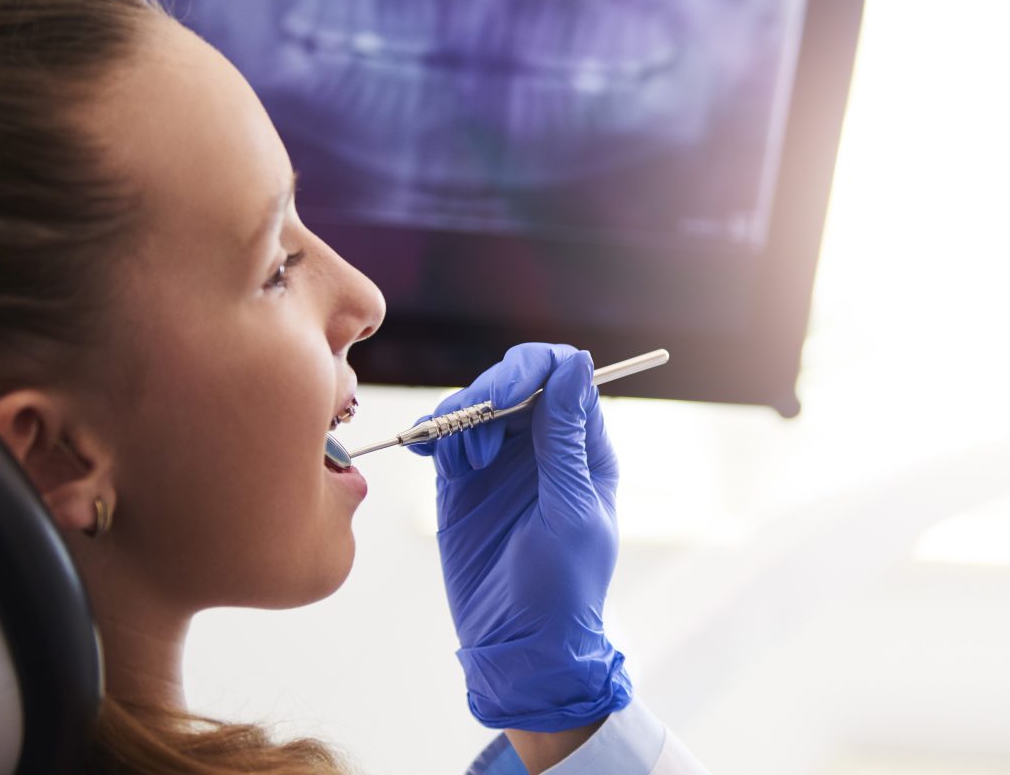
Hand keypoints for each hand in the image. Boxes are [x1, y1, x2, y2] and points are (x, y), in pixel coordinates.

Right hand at [409, 343, 631, 731]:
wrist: (518, 647)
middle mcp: (543, 446)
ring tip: (457, 462)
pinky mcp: (462, 483)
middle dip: (486, 393)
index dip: (532, 371)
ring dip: (459, 417)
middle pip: (514, 382)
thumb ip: (564, 439)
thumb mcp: (569, 511)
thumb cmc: (561, 588)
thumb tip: (574, 364)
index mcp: (583, 448)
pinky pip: (446, 438)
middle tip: (469, 433)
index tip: (502, 397)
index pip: (563, 376)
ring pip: (476, 405)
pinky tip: (426, 452)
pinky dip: (433, 435)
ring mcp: (501, 462)